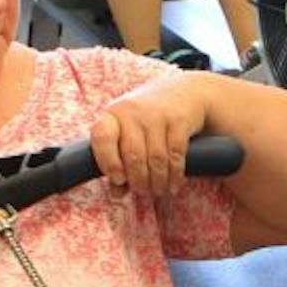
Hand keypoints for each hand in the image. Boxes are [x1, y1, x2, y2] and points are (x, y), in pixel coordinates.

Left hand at [93, 73, 214, 199]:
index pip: (102, 137)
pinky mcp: (179, 120)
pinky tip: (174, 185)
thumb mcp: (128, 133)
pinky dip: (175, 175)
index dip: (108, 161)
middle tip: (143, 193)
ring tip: (159, 192)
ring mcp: (157, 115)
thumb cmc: (147, 120)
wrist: (183, 92)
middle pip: (133, 155)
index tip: (118, 179)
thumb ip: (118, 161)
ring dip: (158, 182)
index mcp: (113, 115)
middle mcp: (133, 112)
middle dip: (139, 181)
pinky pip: (176, 154)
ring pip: (156, 158)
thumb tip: (117, 194)